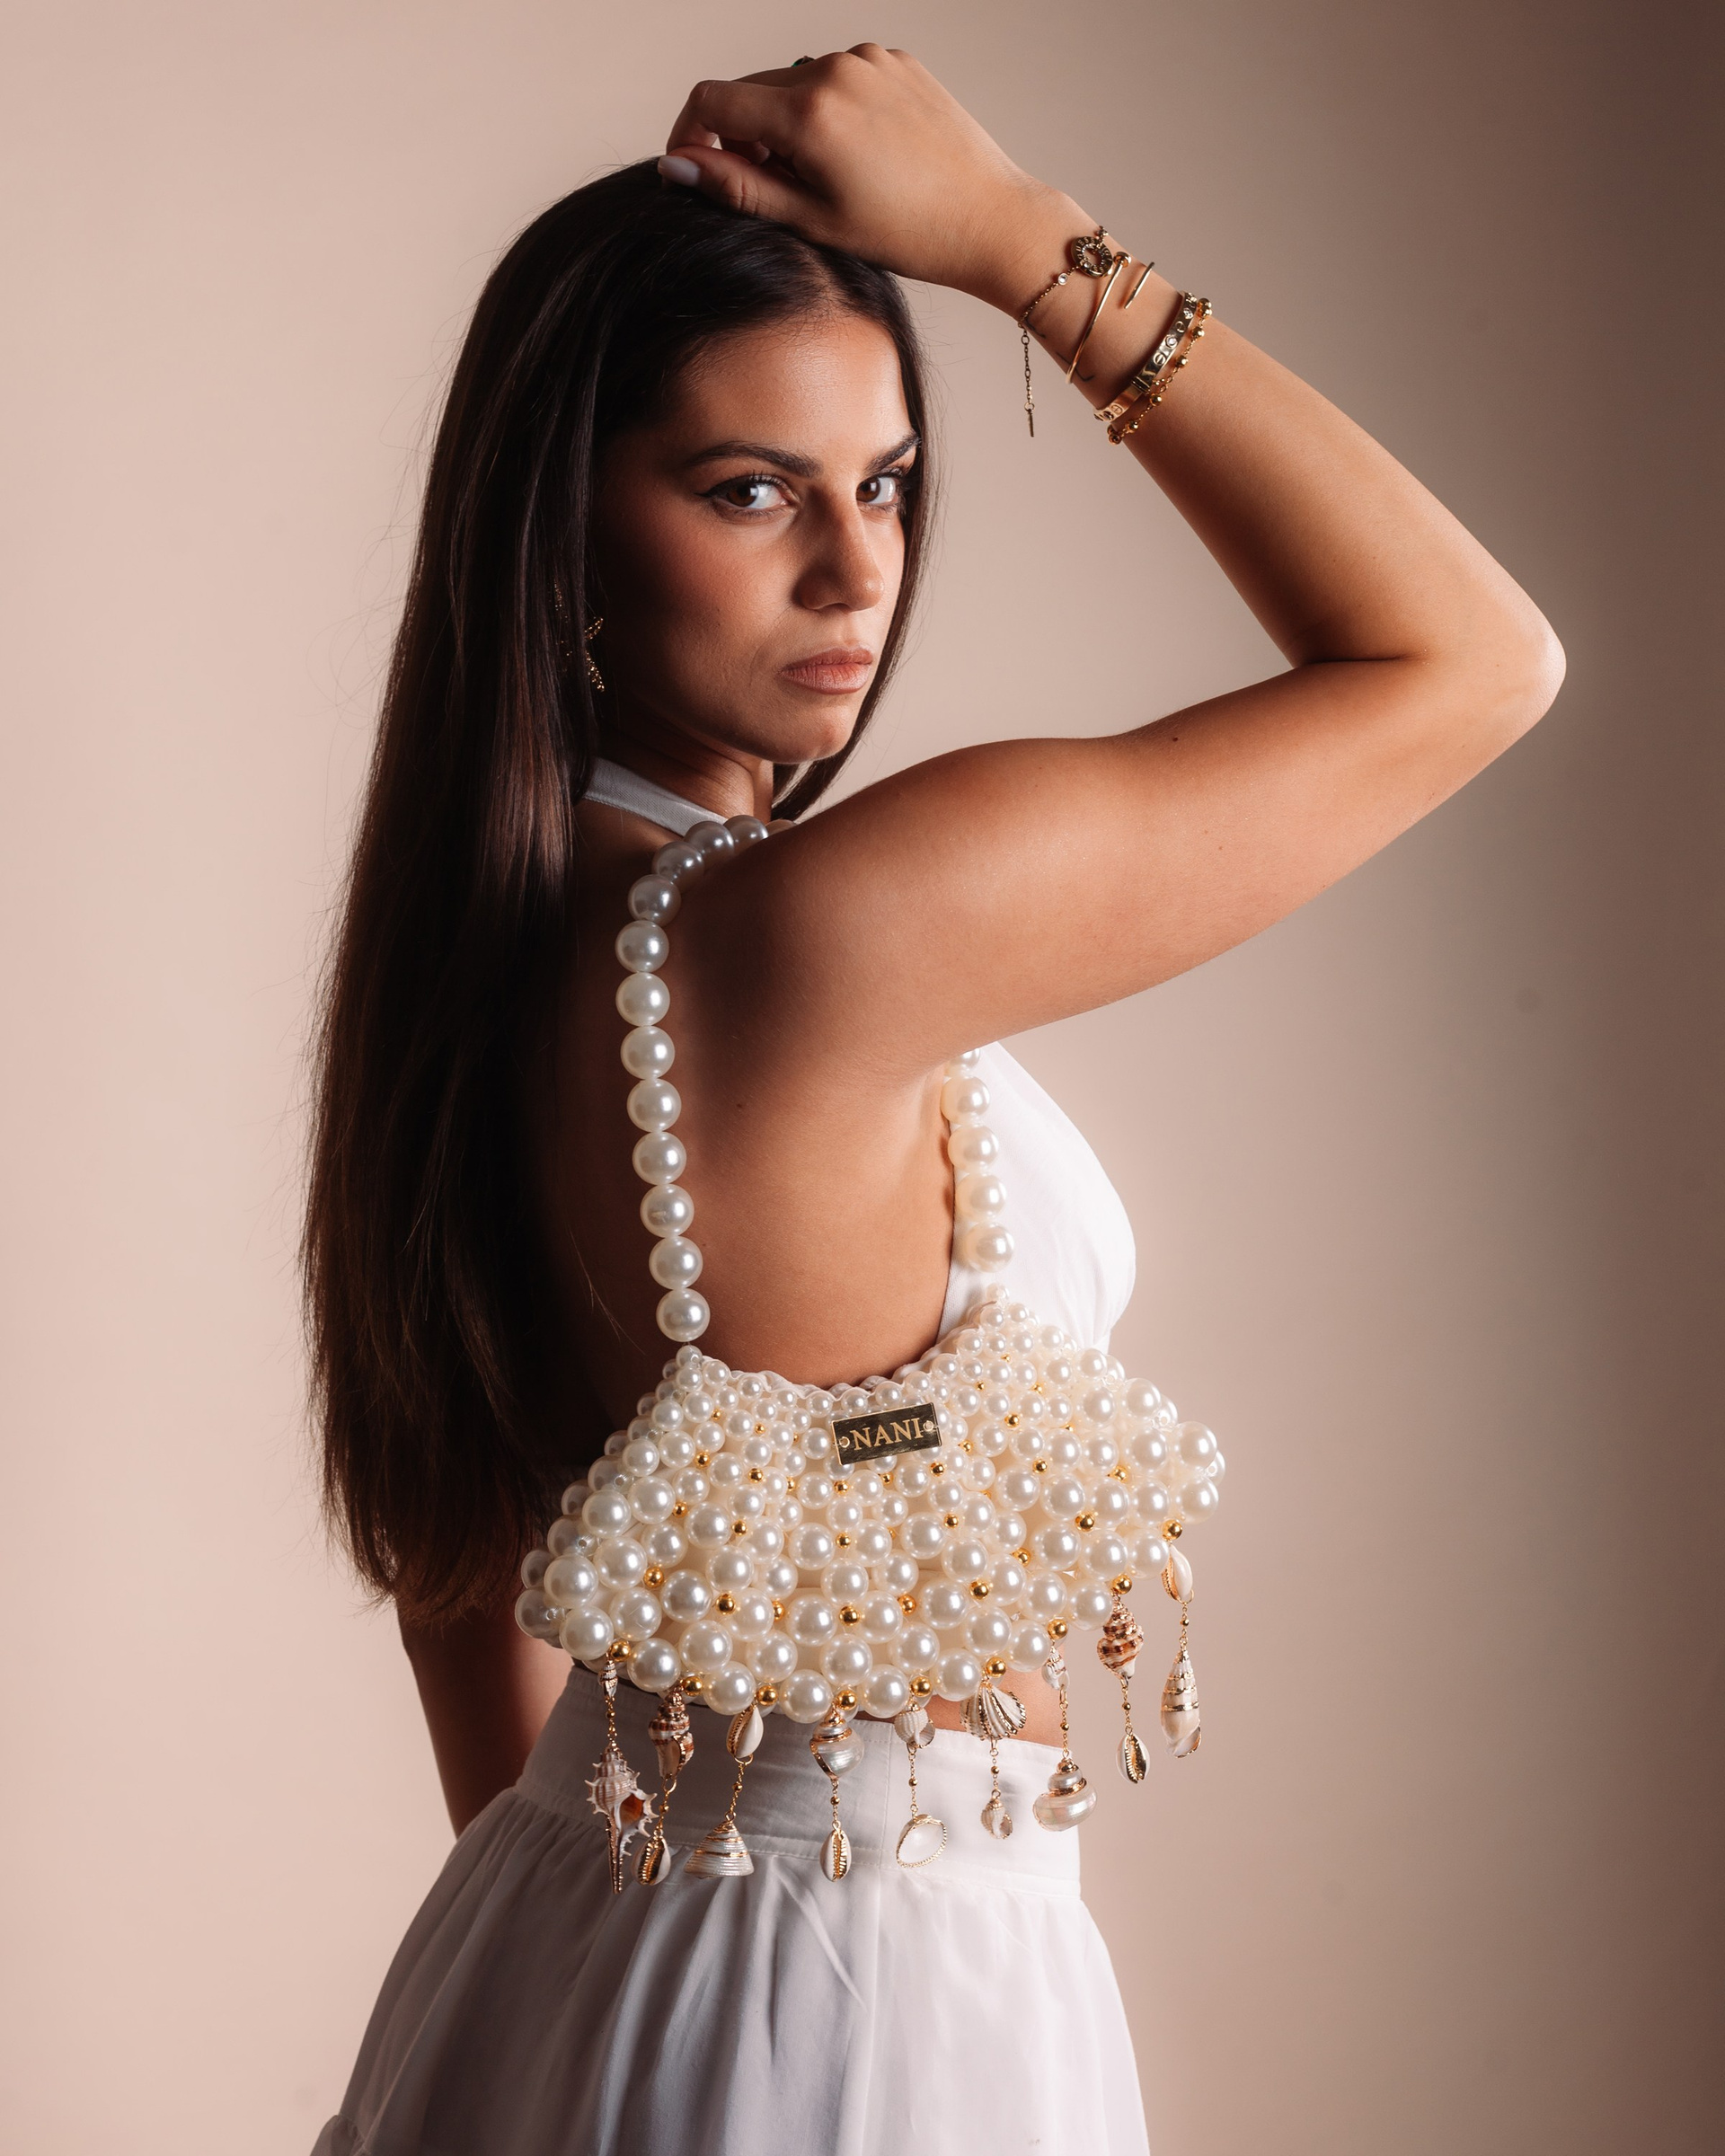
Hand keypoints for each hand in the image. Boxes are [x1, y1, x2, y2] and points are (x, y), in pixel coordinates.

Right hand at [661, 45, 1082, 314]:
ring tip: (821, 178)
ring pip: (794, 83)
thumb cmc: (908, 234)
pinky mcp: (896, 60)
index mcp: (808, 111)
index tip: (692, 168)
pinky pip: (838, 77)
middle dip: (742, 135)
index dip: (689, 135)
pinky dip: (829, 109)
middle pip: (751, 89)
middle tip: (768, 189)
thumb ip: (738, 187)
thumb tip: (677, 165)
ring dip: (786, 123)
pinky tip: (859, 154)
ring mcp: (868, 59)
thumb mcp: (812, 220)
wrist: (991, 219)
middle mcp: (833, 68)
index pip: (712, 100)